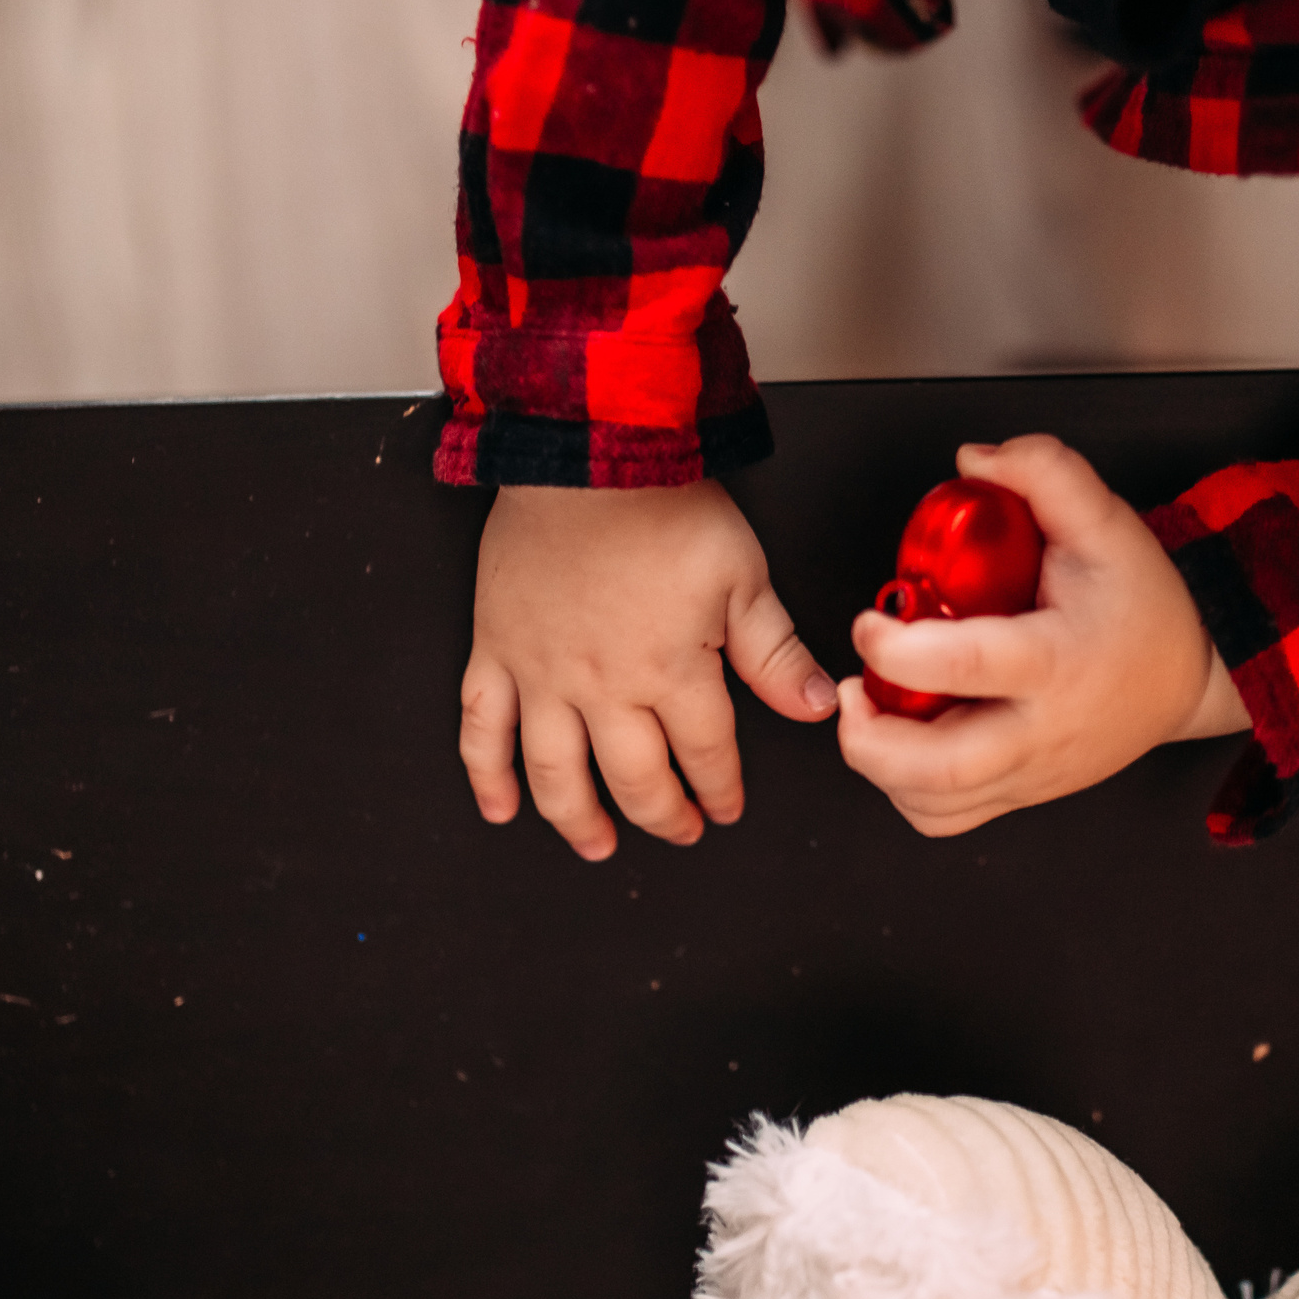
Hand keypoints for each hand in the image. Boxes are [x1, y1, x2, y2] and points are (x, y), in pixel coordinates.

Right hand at [460, 480, 834, 859]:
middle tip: (680, 829)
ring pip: (555, 771)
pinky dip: (487, 774)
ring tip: (598, 844)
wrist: (586, 454)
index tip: (728, 806)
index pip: (705, 755)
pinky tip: (499, 807)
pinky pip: (482, 727)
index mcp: (671, 671)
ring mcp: (542, 673)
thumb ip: (776, 654)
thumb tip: (817, 707)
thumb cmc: (664, 506)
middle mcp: (603, 686)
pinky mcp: (497, 650)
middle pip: (634, 778)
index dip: (720, 789)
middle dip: (663, 814)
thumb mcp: (743, 577)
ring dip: (578, 819)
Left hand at [836, 436, 1251, 836]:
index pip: (966, 667)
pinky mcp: (1021, 792)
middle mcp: (1042, 731)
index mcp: (1058, 662)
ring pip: (936, 807)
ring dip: (882, 769)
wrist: (1190, 676)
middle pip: (941, 771)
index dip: (898, 649)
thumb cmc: (1146, 608)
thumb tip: (974, 461)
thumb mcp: (1107, 523)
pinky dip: (907, 791)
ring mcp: (1031, 773)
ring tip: (871, 712)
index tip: (871, 622)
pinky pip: (947, 818)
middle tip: (852, 690)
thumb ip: (1045, 474)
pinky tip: (902, 741)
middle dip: (871, 741)